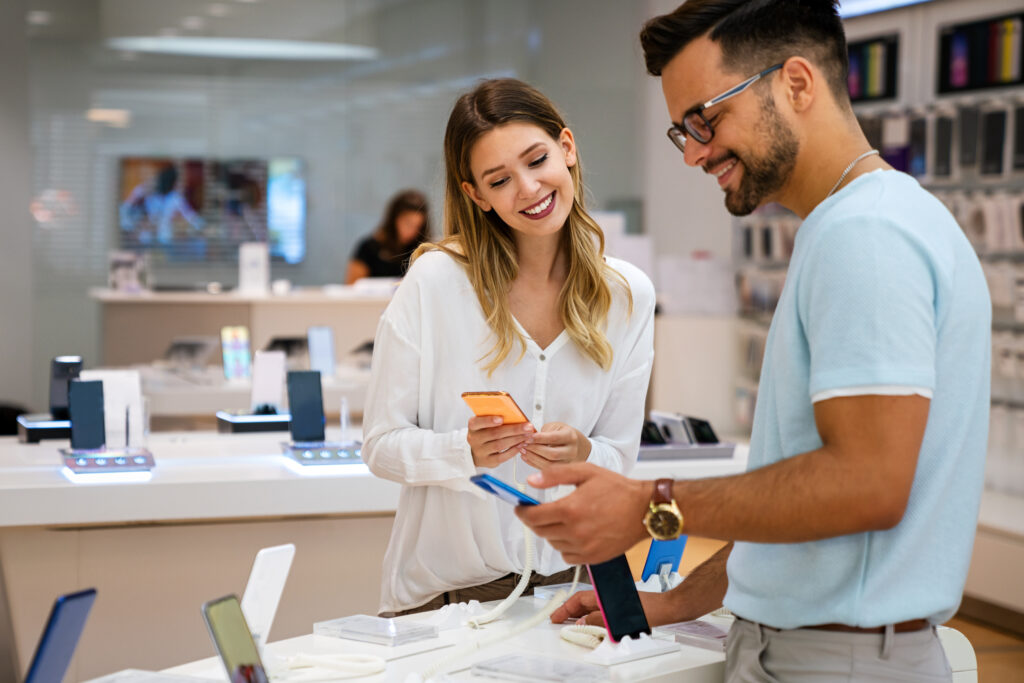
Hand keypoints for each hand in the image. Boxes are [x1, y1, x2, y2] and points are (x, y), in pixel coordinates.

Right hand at [467, 416, 535, 468]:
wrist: (477, 450)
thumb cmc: (485, 432)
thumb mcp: (485, 423)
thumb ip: (496, 418)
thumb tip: (515, 415)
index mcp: (473, 426)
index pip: (477, 422)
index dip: (489, 420)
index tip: (501, 418)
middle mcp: (474, 439)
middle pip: (494, 433)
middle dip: (513, 429)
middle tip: (527, 427)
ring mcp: (480, 452)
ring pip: (500, 445)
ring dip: (516, 439)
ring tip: (527, 435)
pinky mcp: (488, 461)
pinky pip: (502, 457)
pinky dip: (513, 450)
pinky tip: (521, 445)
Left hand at [514, 463, 650, 564]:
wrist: (644, 510)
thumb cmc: (618, 489)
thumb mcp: (585, 472)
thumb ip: (555, 475)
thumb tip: (531, 481)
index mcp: (569, 509)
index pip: (532, 517)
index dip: (522, 512)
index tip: (520, 507)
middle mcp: (574, 532)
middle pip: (540, 531)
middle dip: (535, 521)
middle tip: (539, 511)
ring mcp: (583, 548)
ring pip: (553, 543)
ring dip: (551, 532)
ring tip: (563, 519)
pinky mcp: (592, 558)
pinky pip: (567, 556)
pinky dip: (565, 545)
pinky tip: (574, 533)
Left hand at [520, 422, 590, 468]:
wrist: (574, 444)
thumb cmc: (562, 433)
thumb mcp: (555, 427)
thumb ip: (544, 432)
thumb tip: (528, 438)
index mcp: (570, 436)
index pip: (554, 438)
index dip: (540, 438)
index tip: (528, 438)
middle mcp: (571, 451)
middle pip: (552, 454)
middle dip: (535, 450)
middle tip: (523, 445)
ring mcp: (568, 462)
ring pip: (549, 465)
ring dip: (533, 458)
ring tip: (523, 451)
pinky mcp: (562, 471)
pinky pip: (546, 470)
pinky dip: (534, 464)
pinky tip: (526, 457)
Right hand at [551, 589, 687, 627]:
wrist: (664, 609)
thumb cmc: (645, 610)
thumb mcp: (616, 618)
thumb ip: (597, 619)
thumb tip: (582, 622)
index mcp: (602, 593)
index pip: (577, 599)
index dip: (565, 608)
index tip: (555, 616)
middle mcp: (605, 594)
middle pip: (581, 602)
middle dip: (569, 611)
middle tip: (559, 621)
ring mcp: (611, 599)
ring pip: (589, 606)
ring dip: (579, 614)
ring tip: (571, 624)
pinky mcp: (618, 605)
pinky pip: (598, 609)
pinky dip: (590, 615)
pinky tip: (589, 623)